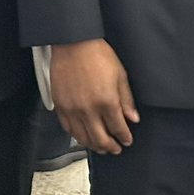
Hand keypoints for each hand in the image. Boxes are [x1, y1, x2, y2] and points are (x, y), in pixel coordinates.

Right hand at [50, 39, 139, 153]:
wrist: (74, 44)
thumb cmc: (98, 55)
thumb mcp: (120, 75)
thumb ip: (126, 99)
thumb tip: (133, 118)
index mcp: (106, 101)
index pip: (118, 128)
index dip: (124, 137)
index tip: (127, 141)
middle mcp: (88, 110)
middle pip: (100, 138)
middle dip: (110, 147)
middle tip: (116, 149)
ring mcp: (72, 110)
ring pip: (82, 137)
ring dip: (93, 145)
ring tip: (101, 147)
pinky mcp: (60, 107)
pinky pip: (68, 128)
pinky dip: (77, 136)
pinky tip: (83, 137)